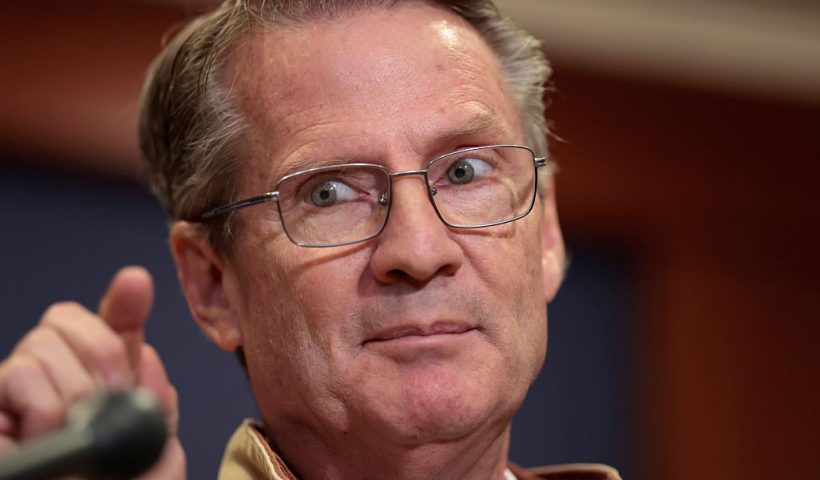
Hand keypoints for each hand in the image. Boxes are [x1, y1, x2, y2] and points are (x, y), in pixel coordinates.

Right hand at [0, 267, 185, 478]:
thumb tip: (146, 356)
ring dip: (72, 389)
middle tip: (111, 402)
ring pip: (37, 346)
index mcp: (104, 388)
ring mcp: (16, 402)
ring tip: (77, 436)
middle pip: (63, 321)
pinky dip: (42, 406)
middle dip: (100, 354)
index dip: (124, 302)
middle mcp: (56, 386)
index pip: (110, 328)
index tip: (136, 284)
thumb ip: (154, 404)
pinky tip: (49, 438)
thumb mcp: (154, 456)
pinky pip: (13, 379)